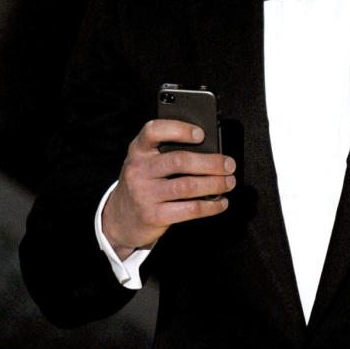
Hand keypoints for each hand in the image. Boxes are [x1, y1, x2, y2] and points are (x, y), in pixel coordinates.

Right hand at [101, 119, 235, 258]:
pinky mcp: (153, 216)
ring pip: (187, 185)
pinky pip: (189, 209)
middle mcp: (138, 170)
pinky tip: (221, 202)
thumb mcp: (147, 164)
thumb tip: (212, 151)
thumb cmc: (144, 184)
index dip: (179, 129)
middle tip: (229, 164)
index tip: (201, 133)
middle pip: (179, 160)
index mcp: (138, 150)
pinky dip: (210, 206)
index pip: (153, 131)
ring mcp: (144, 194)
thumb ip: (168, 153)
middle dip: (211, 162)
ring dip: (215, 183)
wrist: (120, 219)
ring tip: (229, 182)